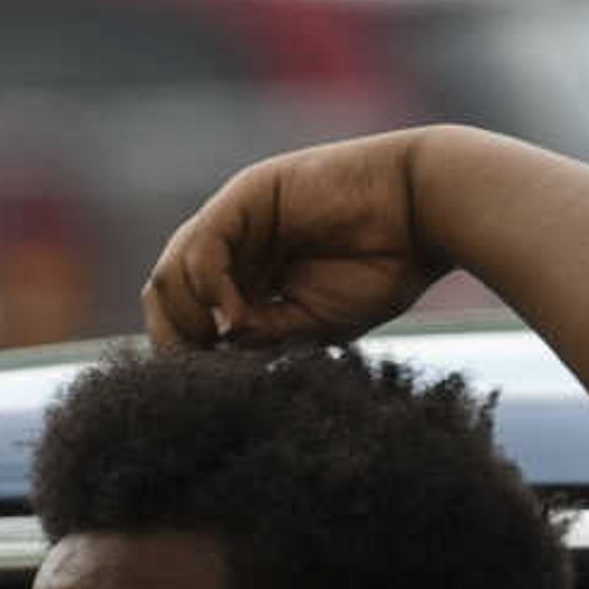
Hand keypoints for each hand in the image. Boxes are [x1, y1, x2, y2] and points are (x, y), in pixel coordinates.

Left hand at [143, 131, 447, 350]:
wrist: (422, 216)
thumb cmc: (382, 270)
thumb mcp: (311, 325)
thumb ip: (260, 335)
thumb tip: (213, 347)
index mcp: (247, 279)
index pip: (186, 318)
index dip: (184, 355)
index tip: (204, 392)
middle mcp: (233, 249)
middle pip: (166, 296)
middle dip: (175, 340)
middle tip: (203, 373)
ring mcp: (235, 222)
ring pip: (171, 274)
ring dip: (189, 319)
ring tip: (227, 342)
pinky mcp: (246, 197)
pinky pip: (203, 246)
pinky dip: (210, 288)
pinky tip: (237, 317)